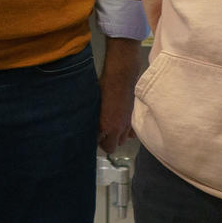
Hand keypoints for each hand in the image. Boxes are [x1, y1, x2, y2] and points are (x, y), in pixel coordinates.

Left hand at [99, 37, 141, 153]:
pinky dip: (126, 131)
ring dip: (115, 137)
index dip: (94, 141)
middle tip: (100, 133)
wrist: (121, 76)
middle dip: (105, 142)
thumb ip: (93, 119)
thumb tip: (87, 127)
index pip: (100, 144)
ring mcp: (128, 124)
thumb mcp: (94, 104)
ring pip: (122, 140)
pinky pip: (131, 133)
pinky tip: (120, 123)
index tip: (91, 136)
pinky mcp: (134, 118)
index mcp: (106, 125)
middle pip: (111, 147)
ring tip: (110, 128)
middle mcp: (118, 128)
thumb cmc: (104, 87)